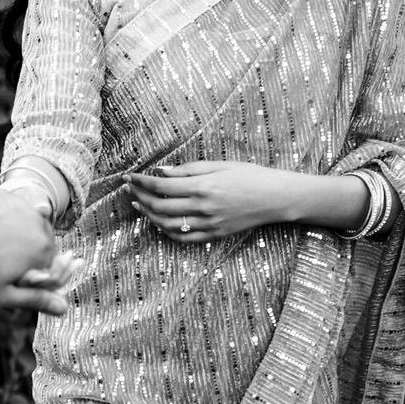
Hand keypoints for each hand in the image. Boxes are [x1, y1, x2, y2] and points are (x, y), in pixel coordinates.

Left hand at [0, 186, 73, 312]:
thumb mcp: (2, 294)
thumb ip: (36, 300)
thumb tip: (64, 308)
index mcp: (43, 250)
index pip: (49, 268)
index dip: (27, 277)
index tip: (5, 278)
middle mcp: (40, 224)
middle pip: (39, 245)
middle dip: (24, 255)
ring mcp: (22, 206)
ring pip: (27, 227)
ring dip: (15, 236)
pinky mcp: (5, 195)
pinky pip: (11, 211)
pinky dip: (2, 220)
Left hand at [126, 160, 296, 242]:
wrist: (276, 198)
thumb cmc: (250, 176)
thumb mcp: (219, 165)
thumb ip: (188, 169)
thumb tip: (160, 171)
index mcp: (203, 186)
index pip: (161, 186)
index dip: (141, 181)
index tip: (128, 177)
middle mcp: (203, 207)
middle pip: (160, 206)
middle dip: (140, 196)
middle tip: (129, 189)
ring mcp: (209, 224)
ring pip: (168, 225)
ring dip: (149, 215)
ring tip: (139, 204)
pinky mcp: (215, 235)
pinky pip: (184, 238)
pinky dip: (167, 231)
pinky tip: (158, 222)